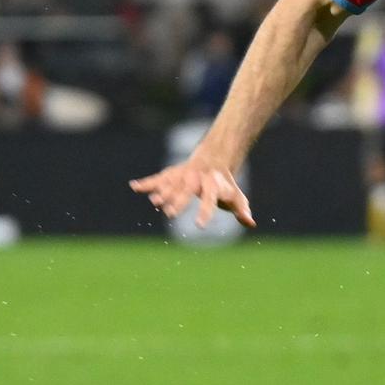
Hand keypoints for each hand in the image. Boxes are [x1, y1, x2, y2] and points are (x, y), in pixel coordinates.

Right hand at [130, 156, 255, 228]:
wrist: (214, 158)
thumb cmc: (224, 184)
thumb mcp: (235, 196)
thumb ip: (241, 209)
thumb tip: (251, 223)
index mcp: (212, 185)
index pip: (209, 200)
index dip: (205, 212)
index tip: (199, 226)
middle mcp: (196, 179)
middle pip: (186, 191)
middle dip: (178, 202)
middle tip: (170, 214)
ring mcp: (182, 175)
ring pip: (171, 183)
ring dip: (162, 193)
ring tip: (155, 203)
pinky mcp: (172, 174)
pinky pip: (158, 178)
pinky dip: (147, 182)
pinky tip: (134, 186)